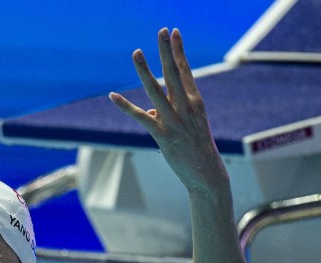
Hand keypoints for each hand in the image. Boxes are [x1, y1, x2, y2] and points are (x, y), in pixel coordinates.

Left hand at [109, 28, 226, 193]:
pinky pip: (141, 117)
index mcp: (196, 102)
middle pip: (173, 73)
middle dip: (167, 50)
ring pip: (156, 90)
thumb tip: (150, 109)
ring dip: (144, 70)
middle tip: (161, 30)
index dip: (179, 51)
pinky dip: (125, 107)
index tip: (174, 32)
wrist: (207, 174)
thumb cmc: (198, 149)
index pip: (186, 71)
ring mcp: (175, 121)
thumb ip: (169, 113)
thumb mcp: (188, 126)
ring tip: (136, 52)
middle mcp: (187, 107)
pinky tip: (113, 96)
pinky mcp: (163, 135)